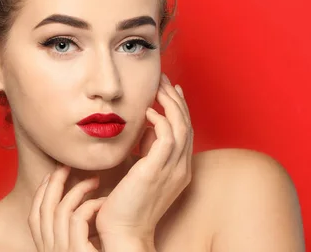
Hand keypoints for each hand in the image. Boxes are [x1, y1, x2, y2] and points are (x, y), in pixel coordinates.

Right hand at [28, 165, 105, 251]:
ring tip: (95, 180)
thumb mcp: (76, 246)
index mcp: (47, 249)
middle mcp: (50, 251)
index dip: (40, 193)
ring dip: (78, 189)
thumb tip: (73, 207)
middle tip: (67, 165)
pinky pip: (78, 219)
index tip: (50, 175)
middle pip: (44, 209)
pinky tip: (103, 201)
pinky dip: (90, 205)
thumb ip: (70, 232)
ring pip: (61, 210)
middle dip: (55, 182)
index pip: (35, 218)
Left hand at [95, 73, 193, 245]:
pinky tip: (148, 110)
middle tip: (164, 80)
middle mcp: (180, 168)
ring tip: (158, 87)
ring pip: (180, 126)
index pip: (185, 131)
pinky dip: (160, 119)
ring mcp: (172, 170)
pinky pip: (166, 137)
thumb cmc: (126, 204)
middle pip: (186, 124)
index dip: (180, 108)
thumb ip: (147, 151)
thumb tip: (144, 128)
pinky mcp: (156, 170)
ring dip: (170, 103)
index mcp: (179, 170)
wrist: (124, 232)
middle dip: (176, 99)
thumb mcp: (141, 171)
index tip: (171, 89)